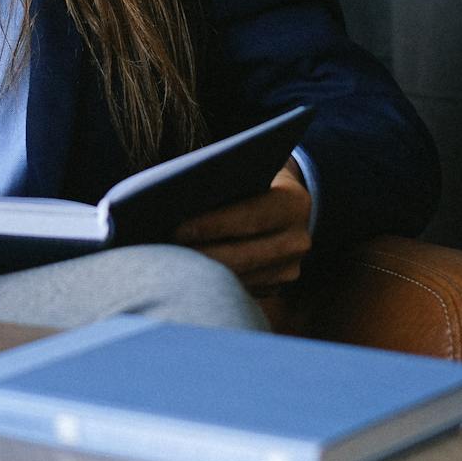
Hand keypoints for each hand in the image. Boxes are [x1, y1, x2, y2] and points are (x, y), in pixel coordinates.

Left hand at [171, 161, 312, 297]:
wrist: (284, 202)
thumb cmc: (250, 180)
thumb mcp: (243, 172)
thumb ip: (221, 184)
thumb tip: (175, 202)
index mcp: (293, 203)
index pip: (250, 216)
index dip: (213, 224)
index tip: (176, 229)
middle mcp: (299, 240)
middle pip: (243, 255)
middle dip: (201, 255)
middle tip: (163, 254)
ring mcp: (290, 269)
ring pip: (240, 277)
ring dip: (203, 273)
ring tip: (167, 266)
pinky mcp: (276, 287)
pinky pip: (239, 288)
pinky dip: (212, 282)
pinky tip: (185, 274)